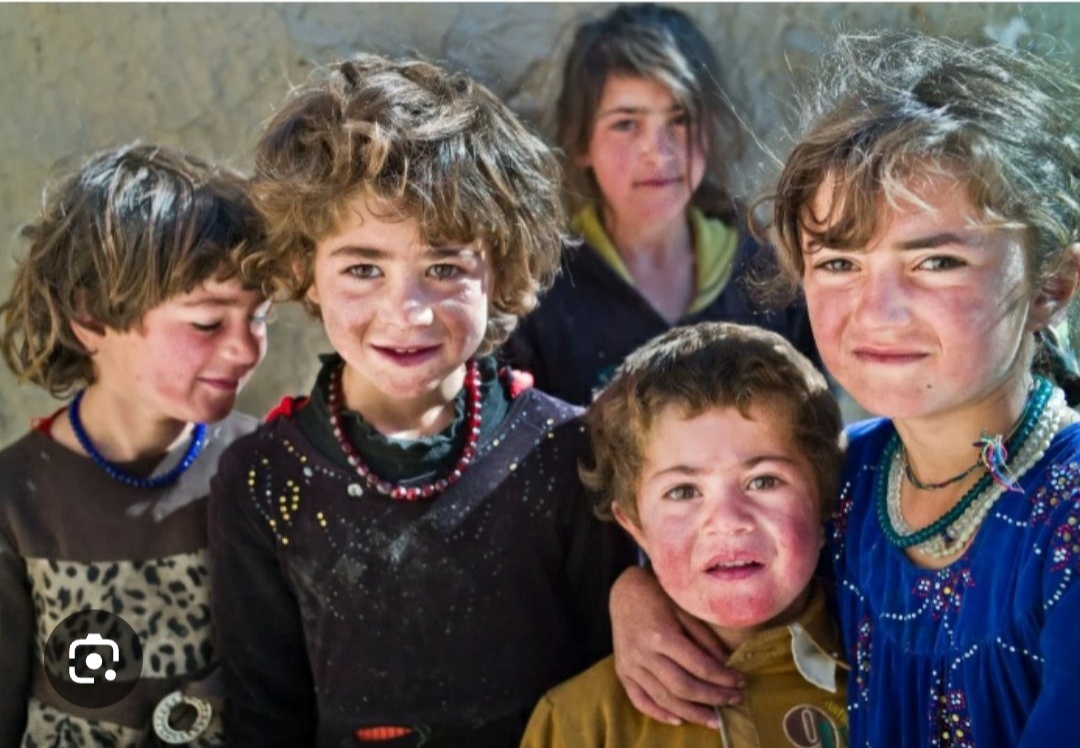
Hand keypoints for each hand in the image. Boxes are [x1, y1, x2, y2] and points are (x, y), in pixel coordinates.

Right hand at [609, 566, 745, 727]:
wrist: (624, 591)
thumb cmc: (659, 595)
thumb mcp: (685, 610)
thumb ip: (704, 639)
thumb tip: (726, 665)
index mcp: (661, 635)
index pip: (699, 666)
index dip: (723, 678)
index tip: (741, 682)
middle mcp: (644, 654)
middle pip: (683, 687)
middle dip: (712, 698)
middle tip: (734, 701)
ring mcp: (630, 665)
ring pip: (663, 699)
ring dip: (692, 713)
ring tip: (714, 720)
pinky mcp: (622, 671)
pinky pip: (640, 700)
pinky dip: (659, 713)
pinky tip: (678, 719)